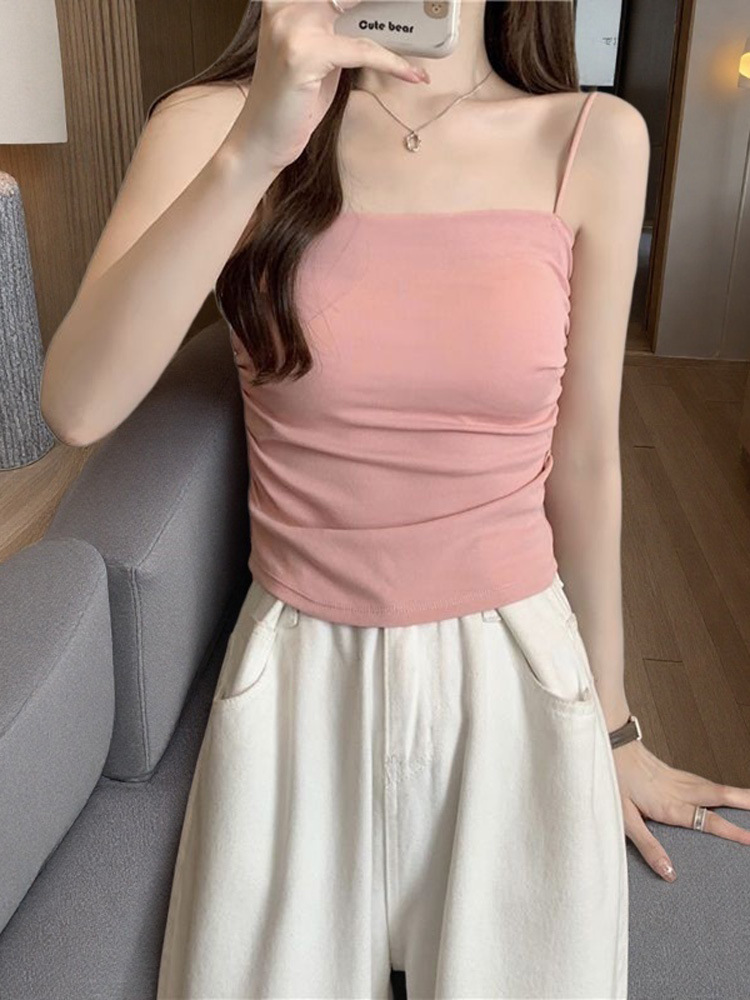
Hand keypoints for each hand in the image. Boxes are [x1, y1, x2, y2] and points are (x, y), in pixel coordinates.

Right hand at [229, 0, 430, 172]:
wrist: (262, 138)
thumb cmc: (293, 97)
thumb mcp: (318, 51)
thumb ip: (341, 26)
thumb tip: (382, 13)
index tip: (403, 3)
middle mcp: (285, 5)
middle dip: (385, 4)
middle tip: (423, 7)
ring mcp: (292, 26)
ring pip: (360, 14)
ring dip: (397, 26)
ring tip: (424, 33)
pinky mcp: (304, 54)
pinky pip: (362, 50)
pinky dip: (392, 63)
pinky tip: (413, 74)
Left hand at [612, 737, 749, 880]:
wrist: (608, 745)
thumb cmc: (613, 779)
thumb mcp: (625, 819)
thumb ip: (648, 846)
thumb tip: (669, 872)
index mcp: (669, 806)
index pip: (708, 821)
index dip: (732, 831)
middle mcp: (680, 791)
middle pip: (721, 796)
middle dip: (747, 803)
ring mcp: (679, 779)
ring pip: (715, 786)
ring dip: (738, 794)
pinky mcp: (674, 773)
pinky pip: (704, 782)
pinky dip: (721, 789)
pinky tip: (725, 793)